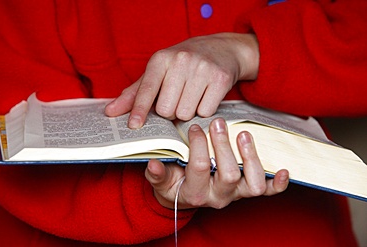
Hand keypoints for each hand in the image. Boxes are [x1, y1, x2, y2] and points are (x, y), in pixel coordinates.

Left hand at [105, 33, 258, 128]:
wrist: (221, 48)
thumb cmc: (183, 63)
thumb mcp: (158, 71)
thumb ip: (135, 93)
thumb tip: (110, 111)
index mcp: (161, 59)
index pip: (146, 89)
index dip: (139, 109)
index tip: (134, 125)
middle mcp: (181, 61)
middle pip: (166, 109)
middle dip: (169, 112)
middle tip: (176, 99)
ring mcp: (202, 69)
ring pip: (185, 113)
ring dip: (186, 112)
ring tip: (191, 96)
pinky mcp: (220, 79)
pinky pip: (205, 112)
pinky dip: (203, 110)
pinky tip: (205, 96)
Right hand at [145, 118, 288, 209]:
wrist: (186, 197)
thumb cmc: (174, 185)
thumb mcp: (161, 181)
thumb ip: (156, 174)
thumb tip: (153, 164)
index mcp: (196, 194)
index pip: (200, 168)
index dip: (198, 145)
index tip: (195, 127)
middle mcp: (219, 196)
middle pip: (229, 174)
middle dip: (223, 146)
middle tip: (218, 123)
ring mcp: (236, 194)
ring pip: (253, 184)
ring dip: (251, 158)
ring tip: (243, 135)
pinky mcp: (247, 191)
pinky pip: (268, 191)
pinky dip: (279, 183)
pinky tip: (285, 170)